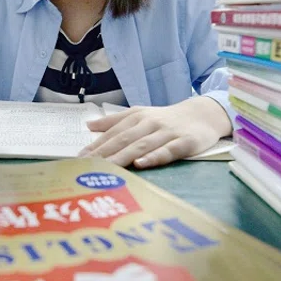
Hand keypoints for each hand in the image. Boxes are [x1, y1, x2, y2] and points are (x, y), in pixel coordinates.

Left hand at [79, 96, 231, 167]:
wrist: (202, 114)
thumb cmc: (166, 118)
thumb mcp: (140, 115)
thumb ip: (115, 121)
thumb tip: (88, 125)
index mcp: (137, 117)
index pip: (113, 133)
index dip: (95, 146)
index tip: (78, 159)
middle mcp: (150, 123)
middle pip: (124, 139)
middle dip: (104, 153)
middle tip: (86, 166)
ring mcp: (167, 133)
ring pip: (142, 145)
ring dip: (123, 156)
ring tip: (106, 167)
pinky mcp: (185, 142)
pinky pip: (168, 151)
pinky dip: (154, 157)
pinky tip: (141, 164)